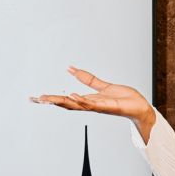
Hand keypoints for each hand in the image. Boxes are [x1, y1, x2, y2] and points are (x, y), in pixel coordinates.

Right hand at [31, 68, 155, 140]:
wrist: (140, 107)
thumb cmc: (124, 98)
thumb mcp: (102, 85)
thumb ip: (87, 78)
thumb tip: (70, 68)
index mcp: (87, 100)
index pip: (65, 99)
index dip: (50, 98)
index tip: (35, 98)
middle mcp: (90, 105)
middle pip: (66, 103)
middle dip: (50, 102)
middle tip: (34, 99)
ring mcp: (98, 107)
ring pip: (75, 105)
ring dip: (61, 101)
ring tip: (46, 98)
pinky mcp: (107, 106)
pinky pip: (91, 104)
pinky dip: (81, 100)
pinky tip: (72, 95)